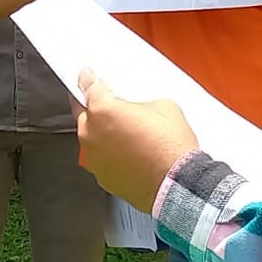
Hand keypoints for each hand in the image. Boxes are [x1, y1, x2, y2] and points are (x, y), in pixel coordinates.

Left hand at [73, 71, 198, 210]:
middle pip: (84, 113)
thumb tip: (138, 108)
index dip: (87, 79)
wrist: (178, 184)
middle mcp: (91, 134)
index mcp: (102, 109)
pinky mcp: (102, 177)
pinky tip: (129, 155)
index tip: (85, 77)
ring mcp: (94, 158)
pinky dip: (110, 155)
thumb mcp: (163, 106)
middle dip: (95, 109)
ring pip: (91, 139)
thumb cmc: (171, 148)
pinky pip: (101, 159)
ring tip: (127, 136)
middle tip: (112, 108)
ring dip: (102, 134)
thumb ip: (140, 101)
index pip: (87, 86)